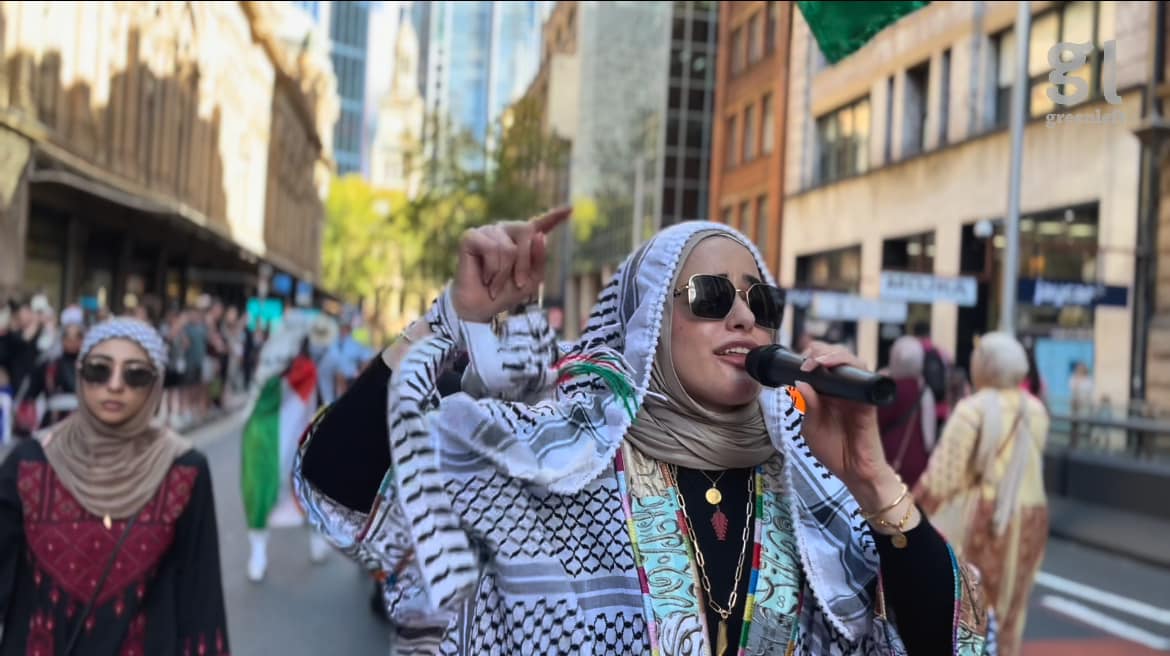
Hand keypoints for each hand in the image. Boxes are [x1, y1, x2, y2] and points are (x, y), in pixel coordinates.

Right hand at [451, 207, 571, 322]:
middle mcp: (505, 230)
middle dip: (524, 263)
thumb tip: (539, 235)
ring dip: (503, 273)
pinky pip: (490, 248)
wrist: (480, 307)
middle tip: (516, 283)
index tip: (570, 209)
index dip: (555, 217)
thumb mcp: (531, 280)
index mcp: (521, 240)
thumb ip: (539, 259)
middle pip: (527, 233)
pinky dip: (491, 269)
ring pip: (508, 247)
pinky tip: (485, 277)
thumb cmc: (505, 293)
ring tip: (494, 284)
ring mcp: (488, 231)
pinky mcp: (471, 236)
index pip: (540, 225)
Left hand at [794, 342, 901, 512]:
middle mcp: (843, 389)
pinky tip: (832, 368)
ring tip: (816, 361)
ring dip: (833, 355)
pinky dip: (848, 366)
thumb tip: (800, 382)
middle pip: (836, 356)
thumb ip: (807, 406)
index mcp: (828, 393)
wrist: (853, 472)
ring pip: (851, 360)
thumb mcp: (811, 428)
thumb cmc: (833, 451)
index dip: (810, 356)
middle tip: (805, 359)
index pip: (821, 365)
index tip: (796, 360)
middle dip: (819, 351)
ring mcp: (856, 392)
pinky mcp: (867, 399)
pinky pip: (863, 375)